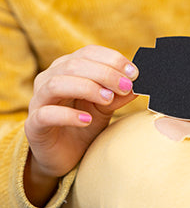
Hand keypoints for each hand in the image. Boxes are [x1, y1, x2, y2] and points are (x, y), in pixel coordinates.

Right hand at [24, 45, 137, 182]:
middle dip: (105, 73)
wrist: (66, 155)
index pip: (88, 52)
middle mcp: (49, 78)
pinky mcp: (33, 125)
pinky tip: (87, 120)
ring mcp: (39, 100)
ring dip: (87, 87)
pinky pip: (46, 113)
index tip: (134, 73)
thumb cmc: (85, 123)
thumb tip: (139, 83)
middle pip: (75, 64)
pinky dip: (69, 115)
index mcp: (67, 67)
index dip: (112, 59)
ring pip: (57, 83)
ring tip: (108, 99)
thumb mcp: (106, 106)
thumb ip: (119, 93)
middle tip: (126, 86)